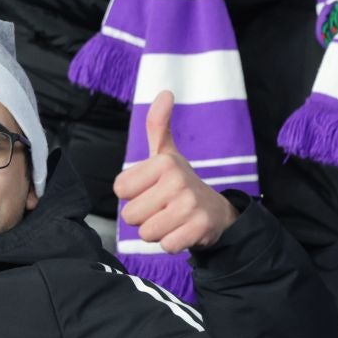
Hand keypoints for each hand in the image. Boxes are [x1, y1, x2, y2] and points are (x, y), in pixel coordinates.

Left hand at [112, 91, 238, 252]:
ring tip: (172, 219)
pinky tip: (182, 231)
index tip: (151, 189)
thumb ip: (157, 125)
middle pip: (130, 214)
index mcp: (163, 162)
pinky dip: (172, 243)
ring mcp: (190, 206)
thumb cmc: (180, 183)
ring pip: (146, 232)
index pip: (119, 189)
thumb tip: (165, 92)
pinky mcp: (198, 229)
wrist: (217, 212)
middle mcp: (177, 181)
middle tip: (162, 207)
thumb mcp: (167, 152)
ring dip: (156, 231)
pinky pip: (166, 246)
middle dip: (144, 216)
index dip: (132, 195)